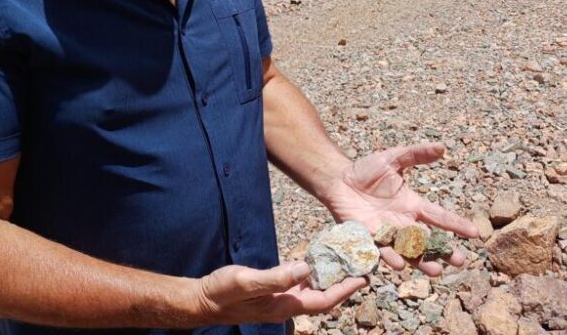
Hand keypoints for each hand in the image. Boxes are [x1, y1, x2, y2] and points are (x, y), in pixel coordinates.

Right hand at [196, 261, 365, 324]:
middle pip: (323, 297)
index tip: (364, 278)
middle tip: (359, 265)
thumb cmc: (222, 292)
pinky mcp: (271, 292)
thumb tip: (305, 268)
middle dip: (342, 283)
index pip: (324, 301)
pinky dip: (310, 272)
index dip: (345, 290)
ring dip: (328, 277)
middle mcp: (286, 305)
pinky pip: (298, 283)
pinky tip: (312, 260)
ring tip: (343, 261)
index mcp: (285, 306)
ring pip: (312, 290)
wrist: (202, 300)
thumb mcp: (247, 281)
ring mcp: (279, 300)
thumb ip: (275, 277)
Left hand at [322, 142, 478, 275]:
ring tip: (434, 271)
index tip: (475, 233)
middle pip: (428, 241)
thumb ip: (415, 155)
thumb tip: (441, 147)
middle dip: (444, 252)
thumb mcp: (393, 159)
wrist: (338, 180)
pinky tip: (399, 264)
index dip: (457, 225)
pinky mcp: (368, 238)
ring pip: (408, 251)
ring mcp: (387, 233)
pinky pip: (381, 251)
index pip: (440, 217)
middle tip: (460, 262)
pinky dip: (390, 258)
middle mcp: (404, 224)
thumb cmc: (366, 171)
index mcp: (413, 206)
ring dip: (420, 261)